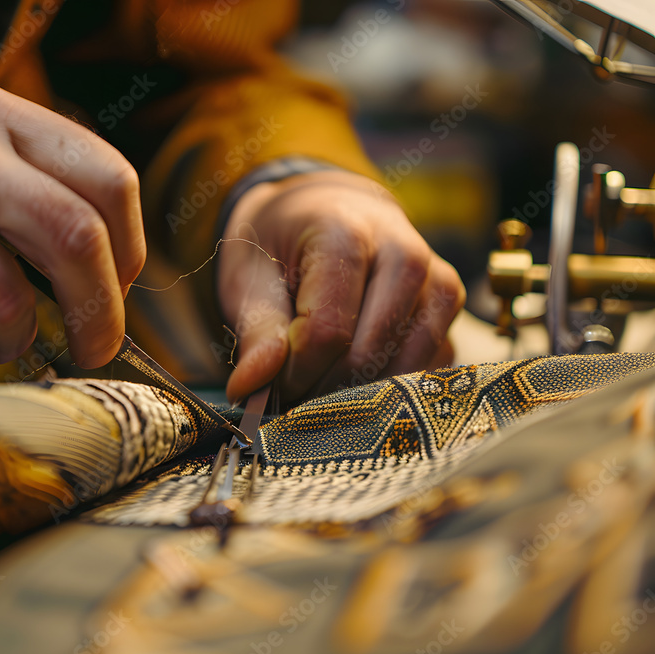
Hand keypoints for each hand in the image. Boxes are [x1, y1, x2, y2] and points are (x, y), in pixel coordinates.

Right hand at [0, 83, 145, 377]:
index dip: (131, 251)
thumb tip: (123, 287)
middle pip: (73, 234)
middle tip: (95, 347)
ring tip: (2, 338)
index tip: (120, 290)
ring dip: (17, 342)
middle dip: (98, 311)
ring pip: (9, 300)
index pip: (109, 180)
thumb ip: (60, 208)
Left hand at [218, 170, 463, 403]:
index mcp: (347, 234)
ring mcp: (437, 281)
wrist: (326, 214)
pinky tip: (357, 375)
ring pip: (404, 369)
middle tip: (294, 390)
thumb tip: (249, 387)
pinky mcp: (451, 308)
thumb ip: (256, 331)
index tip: (273, 381)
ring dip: (359, 393)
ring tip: (322, 383)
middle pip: (367, 355)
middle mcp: (405, 254)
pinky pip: (428, 369)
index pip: (326, 332)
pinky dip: (390, 385)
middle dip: (324, 388)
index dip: (295, 373)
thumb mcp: (249, 278)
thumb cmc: (281, 248)